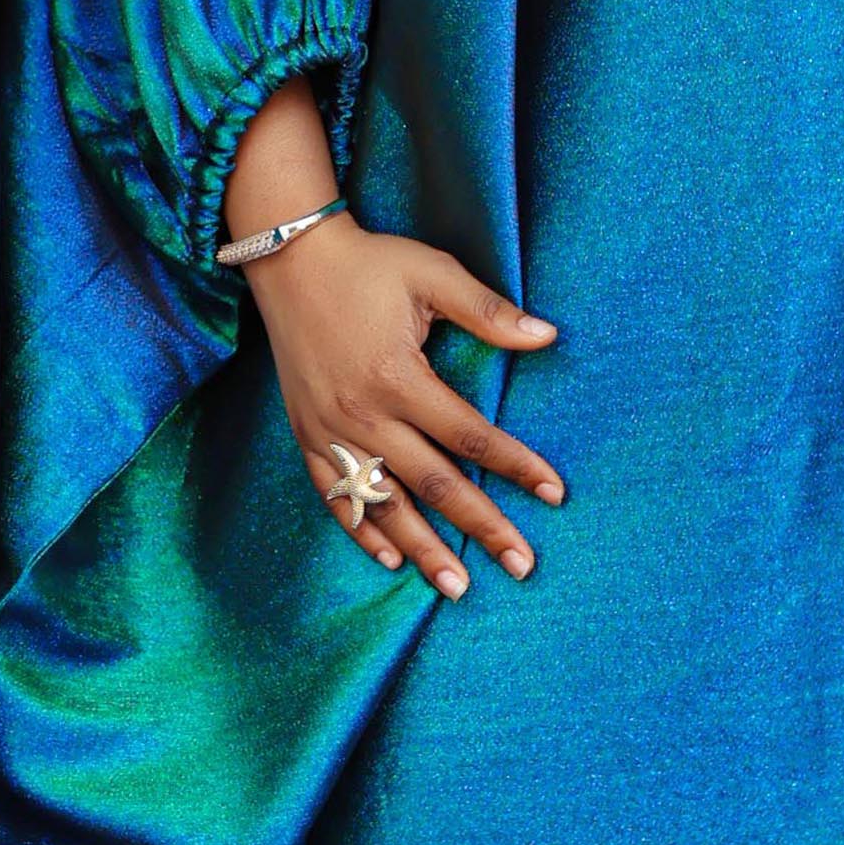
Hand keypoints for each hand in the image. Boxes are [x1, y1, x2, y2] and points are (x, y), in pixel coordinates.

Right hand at [249, 215, 561, 605]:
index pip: (471, 436)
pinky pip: (335, 497)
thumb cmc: (368, 264)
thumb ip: (487, 311)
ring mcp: (331, 431)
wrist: (287, 258)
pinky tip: (392, 558)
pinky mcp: (307, 435)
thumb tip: (548, 336)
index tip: (555, 493)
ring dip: (424, 548)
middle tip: (522, 565)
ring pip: (384, 504)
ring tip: (458, 586)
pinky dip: (363, 532)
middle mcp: (363, 414)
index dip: (517, 466)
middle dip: (482, 527)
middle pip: (434, 484)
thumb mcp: (432, 274)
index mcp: (398, 376)